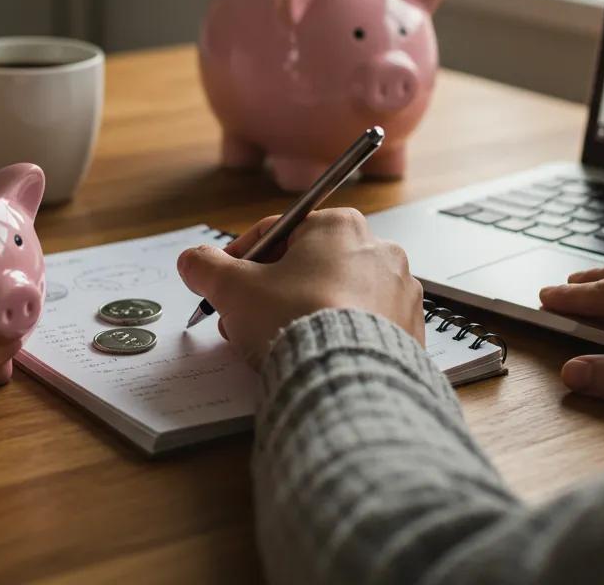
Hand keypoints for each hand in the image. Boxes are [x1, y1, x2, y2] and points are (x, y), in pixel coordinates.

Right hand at [177, 208, 423, 366]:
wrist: (348, 378)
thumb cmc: (296, 321)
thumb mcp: (236, 289)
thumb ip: (208, 268)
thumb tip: (192, 260)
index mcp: (338, 225)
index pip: (279, 232)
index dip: (242, 258)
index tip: (224, 282)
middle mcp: (378, 249)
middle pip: (308, 265)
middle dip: (271, 291)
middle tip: (245, 319)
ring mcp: (399, 290)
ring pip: (336, 294)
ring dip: (304, 312)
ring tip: (277, 343)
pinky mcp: (410, 328)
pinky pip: (364, 324)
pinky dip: (339, 335)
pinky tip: (316, 356)